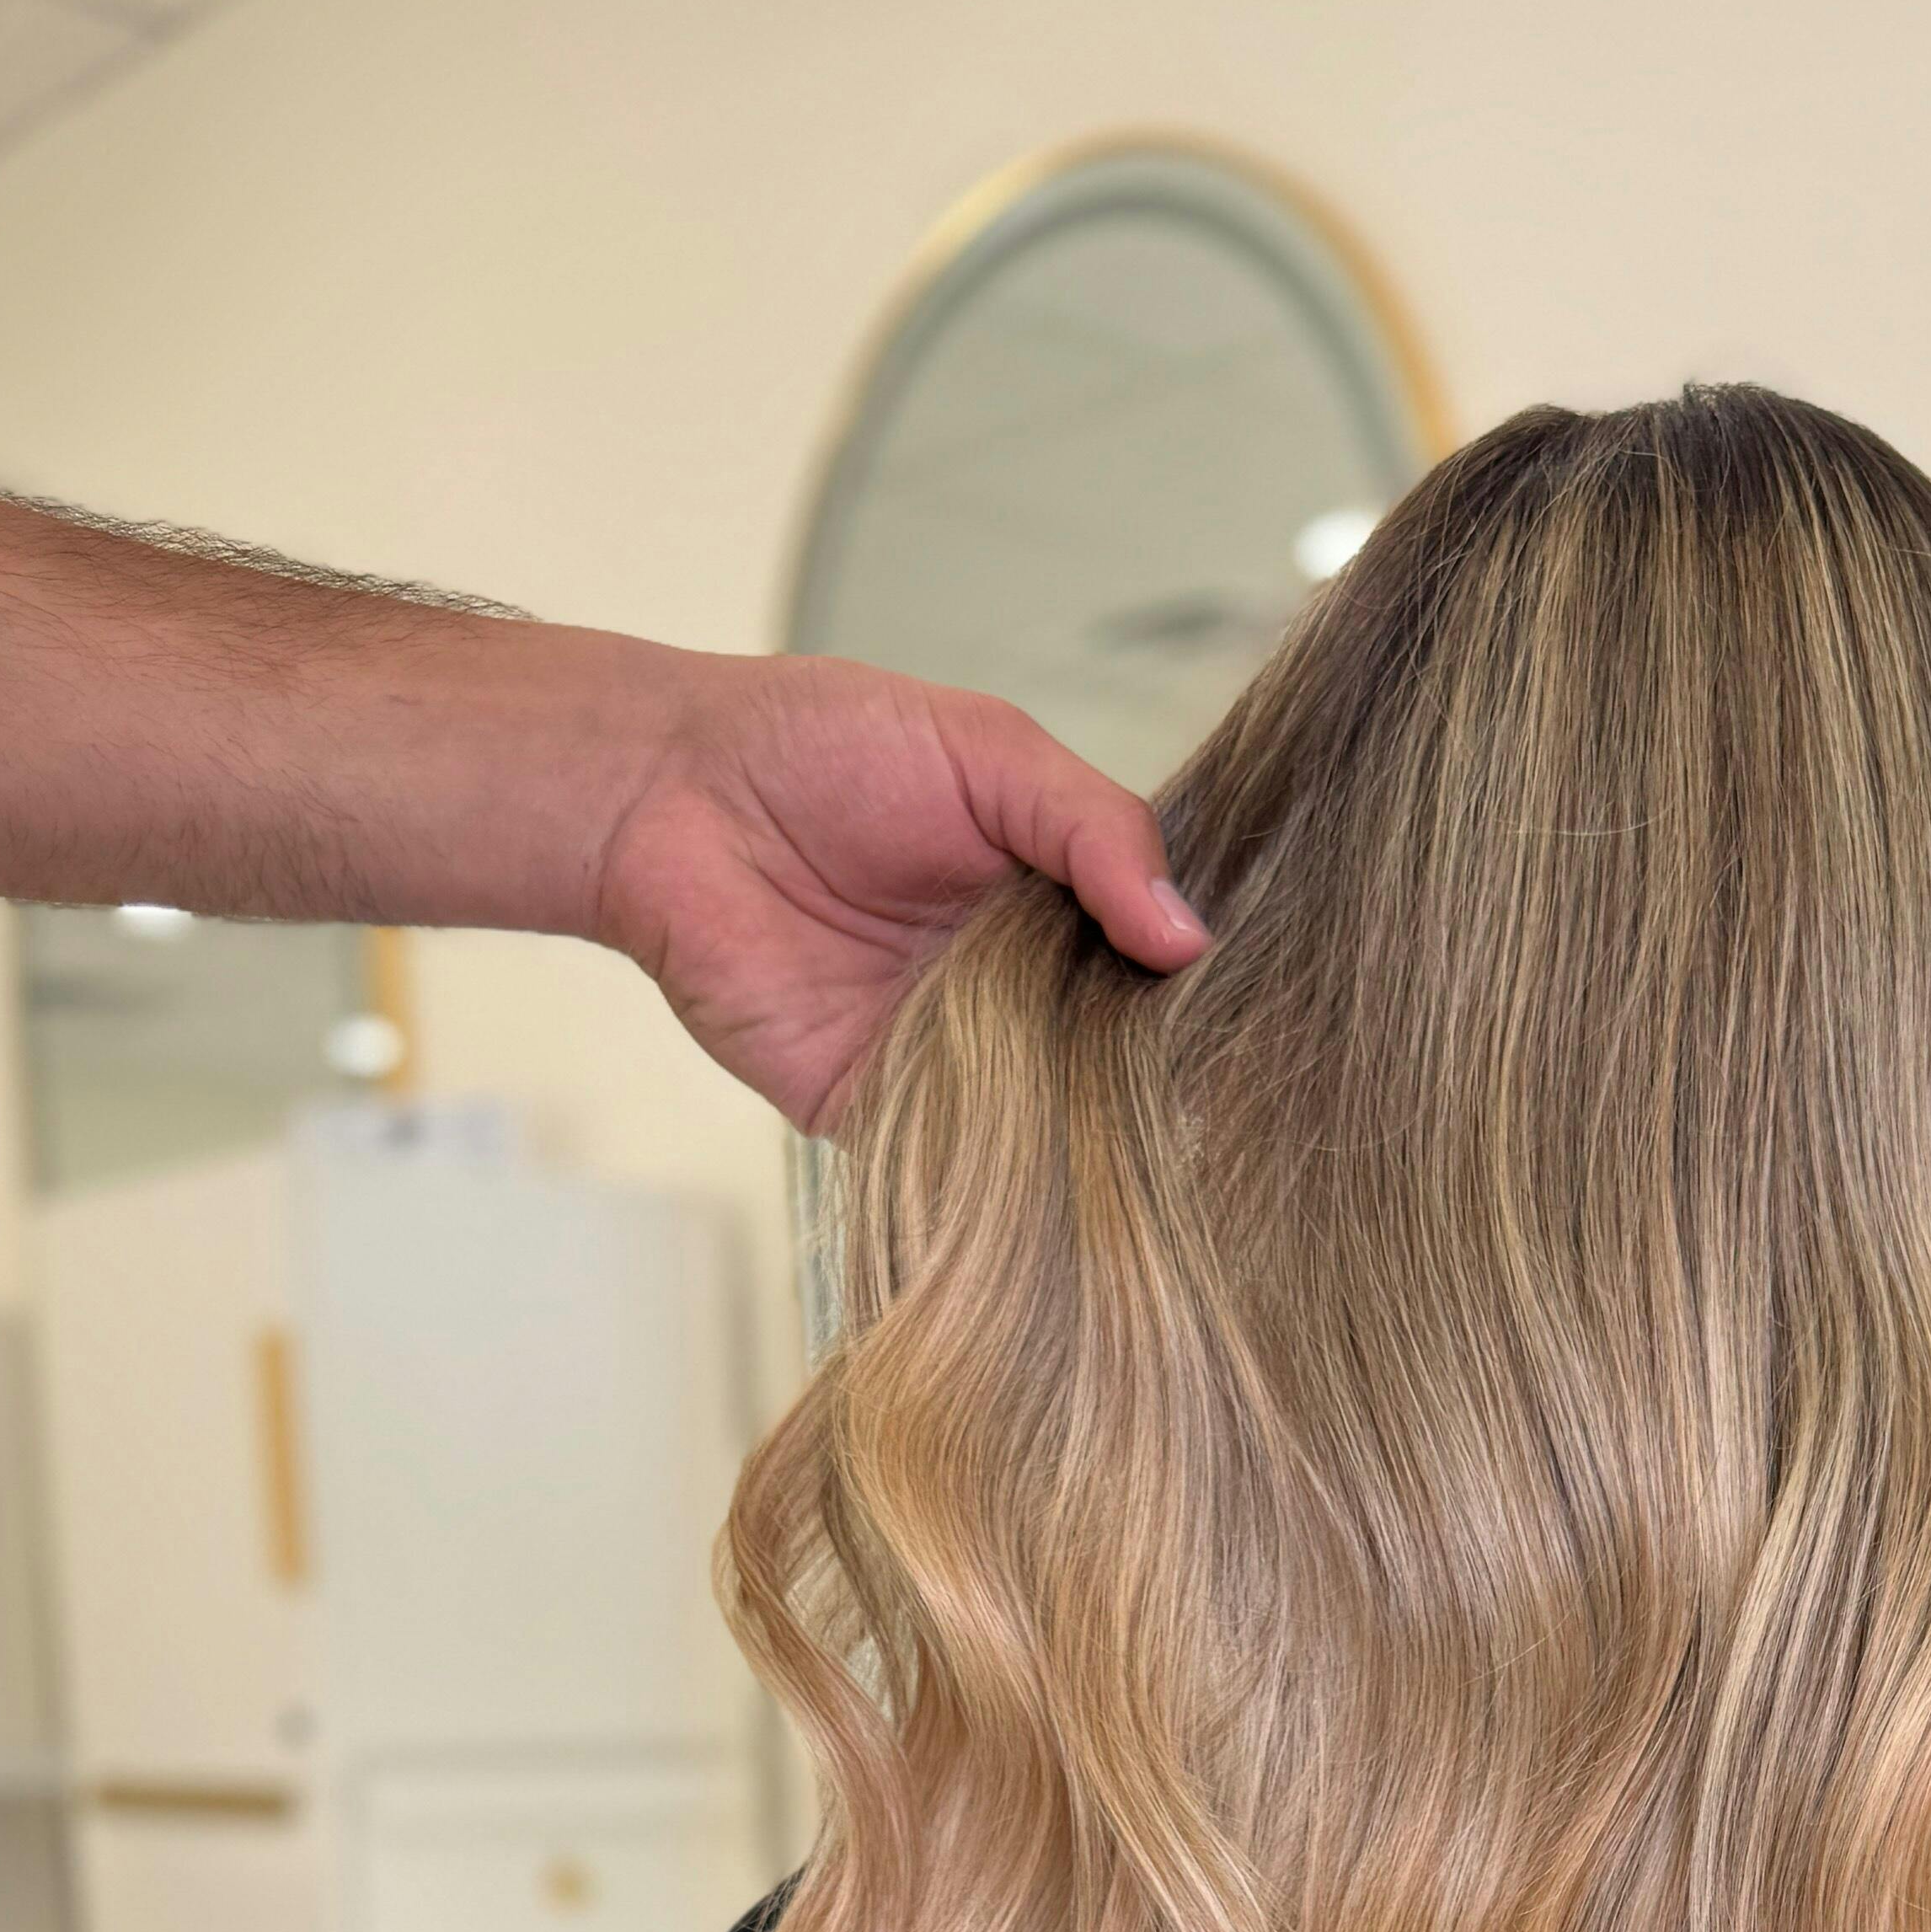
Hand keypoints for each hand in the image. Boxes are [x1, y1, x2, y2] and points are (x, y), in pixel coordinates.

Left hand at [591, 653, 1209, 1130]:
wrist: (670, 797)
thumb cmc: (822, 745)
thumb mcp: (989, 751)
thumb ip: (1094, 830)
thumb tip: (1189, 939)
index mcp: (1054, 905)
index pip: (1158, 968)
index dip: (1204, 992)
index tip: (1260, 1015)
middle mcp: (1019, 992)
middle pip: (1120, 1059)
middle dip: (1164, 1079)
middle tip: (1230, 1097)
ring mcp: (957, 1060)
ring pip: (1057, 1127)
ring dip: (1099, 1140)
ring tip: (1168, 1153)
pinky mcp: (885, 1118)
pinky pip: (963, 1170)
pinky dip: (1007, 1183)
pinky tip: (1066, 1187)